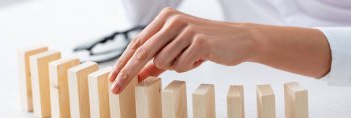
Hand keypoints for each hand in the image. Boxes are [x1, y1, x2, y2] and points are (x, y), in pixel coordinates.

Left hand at [108, 8, 259, 93]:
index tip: (113, 78)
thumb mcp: (177, 49)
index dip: (123, 62)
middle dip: (128, 73)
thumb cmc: (205, 44)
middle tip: (116, 89)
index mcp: (165, 18)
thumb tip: (138, 75)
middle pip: (143, 52)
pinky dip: (188, 66)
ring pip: (163, 62)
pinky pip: (181, 65)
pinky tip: (200, 57)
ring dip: (175, 66)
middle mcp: (173, 20)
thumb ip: (157, 60)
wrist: (238, 39)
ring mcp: (186, 30)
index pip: (138, 43)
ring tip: (190, 57)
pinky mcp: (199, 41)